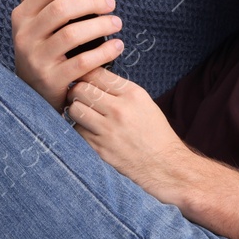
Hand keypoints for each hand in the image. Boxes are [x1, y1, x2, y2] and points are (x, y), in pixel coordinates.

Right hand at [11, 0, 124, 110]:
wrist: (32, 96)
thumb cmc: (39, 50)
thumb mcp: (29, 22)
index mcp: (21, 16)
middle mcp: (25, 36)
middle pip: (62, 8)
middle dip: (92, 2)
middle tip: (111, 3)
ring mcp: (37, 59)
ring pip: (73, 35)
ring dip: (100, 26)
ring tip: (116, 24)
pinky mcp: (51, 81)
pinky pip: (82, 62)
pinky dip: (104, 53)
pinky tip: (116, 46)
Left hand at [64, 68, 193, 201]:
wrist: (164, 164)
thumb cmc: (154, 131)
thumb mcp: (144, 102)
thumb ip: (119, 90)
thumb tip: (92, 78)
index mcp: (132, 94)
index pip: (96, 74)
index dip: (86, 75)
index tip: (85, 80)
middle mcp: (119, 109)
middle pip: (80, 89)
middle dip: (77, 91)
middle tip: (80, 97)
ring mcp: (108, 130)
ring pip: (74, 109)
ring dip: (75, 110)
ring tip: (84, 113)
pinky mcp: (100, 147)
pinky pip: (78, 130)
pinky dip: (80, 128)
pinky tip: (90, 129)